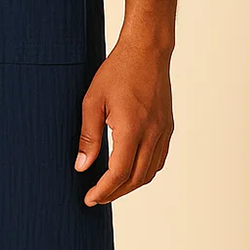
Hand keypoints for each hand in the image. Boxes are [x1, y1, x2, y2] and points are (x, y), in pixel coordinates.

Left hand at [75, 29, 173, 204]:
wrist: (147, 51)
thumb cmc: (118, 71)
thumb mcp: (93, 101)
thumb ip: (89, 136)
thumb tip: (82, 166)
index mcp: (131, 128)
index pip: (118, 173)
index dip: (103, 190)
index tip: (90, 198)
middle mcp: (152, 134)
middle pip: (136, 178)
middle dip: (115, 193)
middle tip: (97, 197)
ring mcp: (163, 131)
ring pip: (150, 172)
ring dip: (131, 185)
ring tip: (111, 188)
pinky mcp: (167, 127)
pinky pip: (159, 159)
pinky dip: (144, 171)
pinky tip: (130, 170)